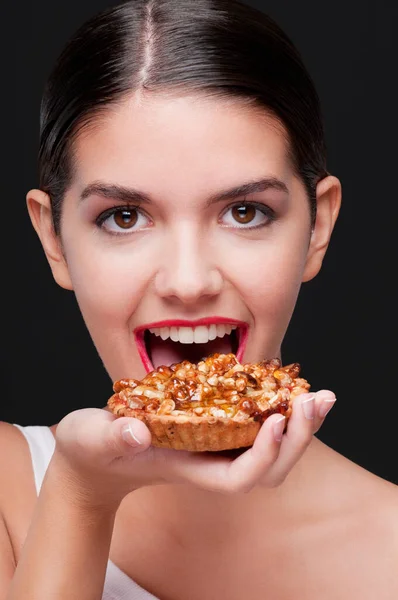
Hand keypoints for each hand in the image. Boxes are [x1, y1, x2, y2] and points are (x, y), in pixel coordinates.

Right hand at [50, 390, 335, 508]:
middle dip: (297, 439)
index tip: (276, 421)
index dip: (263, 455)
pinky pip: (255, 425)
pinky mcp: (213, 429)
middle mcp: (208, 462)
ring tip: (320, 396)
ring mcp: (213, 448)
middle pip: (268, 469)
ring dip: (299, 425)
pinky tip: (289, 386)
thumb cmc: (91, 450)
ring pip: (269, 450)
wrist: (94, 458)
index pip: (239, 478)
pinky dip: (278, 408)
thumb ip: (112, 437)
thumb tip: (136, 433)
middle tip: (316, 400)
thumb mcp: (93, 440)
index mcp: (187, 468)